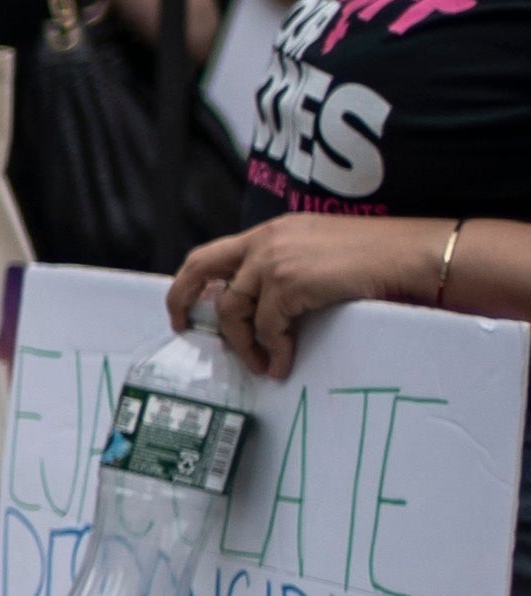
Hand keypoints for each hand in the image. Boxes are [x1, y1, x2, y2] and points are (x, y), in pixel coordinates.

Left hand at [170, 216, 432, 377]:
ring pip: (233, 309)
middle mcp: (266, 240)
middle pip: (200, 268)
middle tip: (184, 329)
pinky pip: (267, 327)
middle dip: (182, 299)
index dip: (194, 280)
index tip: (188, 305)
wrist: (414, 256)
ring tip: (263, 365)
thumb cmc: (380, 258)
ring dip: (244, 344)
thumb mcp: (321, 254)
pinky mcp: (290, 282)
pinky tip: (284, 364)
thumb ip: (287, 269)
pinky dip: (273, 350)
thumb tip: (263, 308)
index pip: (216, 253)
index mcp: (272, 231)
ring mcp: (275, 259)